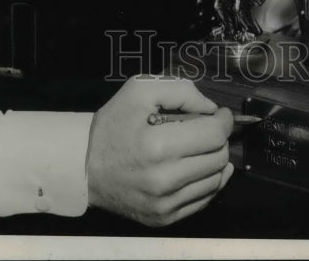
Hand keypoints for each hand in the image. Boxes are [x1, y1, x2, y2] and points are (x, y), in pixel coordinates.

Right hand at [86, 76, 233, 225]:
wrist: (85, 166)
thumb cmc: (114, 124)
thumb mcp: (140, 90)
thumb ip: (181, 91)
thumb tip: (212, 110)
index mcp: (158, 146)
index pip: (213, 135)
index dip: (223, 120)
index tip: (220, 114)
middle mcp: (163, 180)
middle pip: (218, 158)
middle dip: (220, 139)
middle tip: (208, 128)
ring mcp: (164, 204)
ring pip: (216, 180)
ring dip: (216, 160)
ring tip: (202, 147)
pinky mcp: (164, 218)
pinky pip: (203, 200)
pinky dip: (208, 181)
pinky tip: (199, 166)